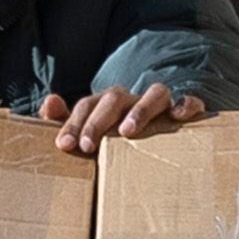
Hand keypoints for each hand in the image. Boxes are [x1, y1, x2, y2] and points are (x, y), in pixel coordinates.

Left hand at [38, 84, 208, 156]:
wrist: (157, 139)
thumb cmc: (113, 140)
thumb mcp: (87, 134)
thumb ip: (65, 121)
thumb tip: (49, 102)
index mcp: (105, 105)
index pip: (86, 105)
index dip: (73, 123)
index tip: (65, 145)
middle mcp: (131, 100)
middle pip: (113, 98)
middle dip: (98, 121)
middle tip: (87, 146)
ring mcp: (158, 104)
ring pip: (154, 93)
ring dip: (140, 110)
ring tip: (127, 132)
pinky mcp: (183, 110)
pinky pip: (188, 100)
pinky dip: (185, 104)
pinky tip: (177, 117)